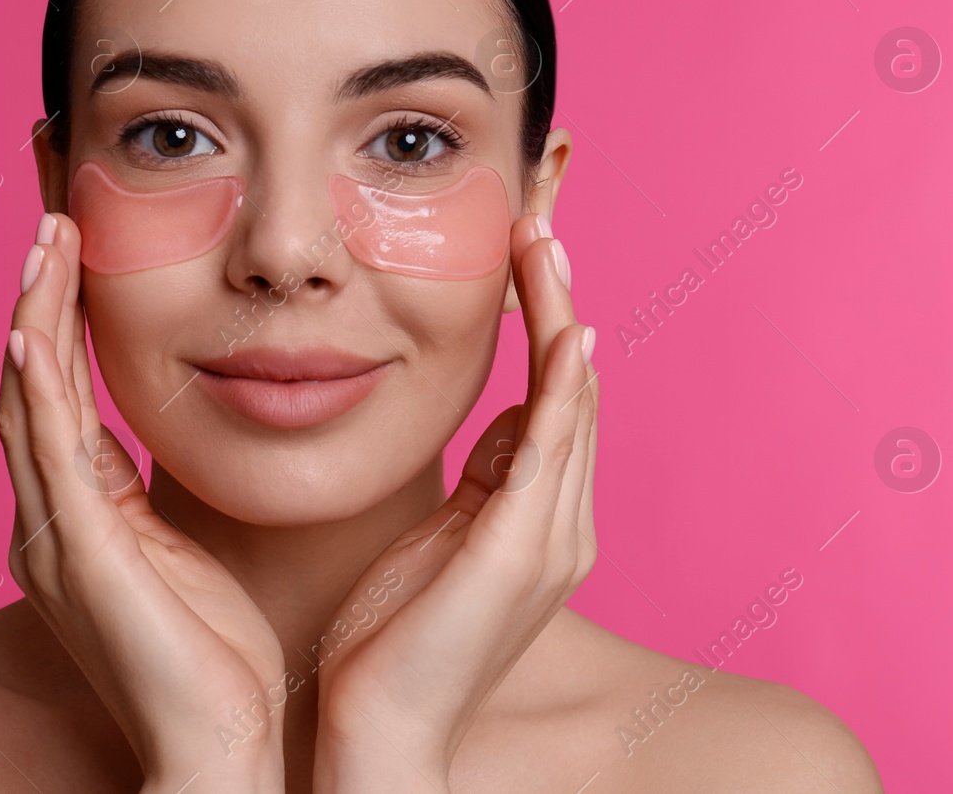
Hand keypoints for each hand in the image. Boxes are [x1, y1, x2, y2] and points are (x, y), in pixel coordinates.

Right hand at [0, 212, 287, 792]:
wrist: (218, 743)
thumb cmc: (214, 655)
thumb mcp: (182, 547)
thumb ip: (157, 490)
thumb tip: (166, 430)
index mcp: (78, 518)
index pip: (55, 398)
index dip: (56, 323)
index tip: (72, 251)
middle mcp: (49, 521)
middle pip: (27, 385)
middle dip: (36, 301)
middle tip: (51, 224)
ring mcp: (54, 536)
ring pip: (28, 403)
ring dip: (32, 319)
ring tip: (44, 246)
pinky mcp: (78, 552)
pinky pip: (49, 452)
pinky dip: (36, 388)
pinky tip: (30, 332)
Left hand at [309, 214, 598, 791]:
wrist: (377, 730)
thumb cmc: (390, 639)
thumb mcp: (439, 539)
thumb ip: (481, 482)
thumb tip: (503, 418)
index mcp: (540, 521)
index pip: (556, 401)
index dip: (547, 324)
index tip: (523, 254)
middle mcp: (563, 524)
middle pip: (575, 388)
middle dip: (559, 300)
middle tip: (538, 221)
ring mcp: (550, 539)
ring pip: (572, 403)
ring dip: (561, 316)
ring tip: (543, 242)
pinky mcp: (520, 552)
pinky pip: (553, 448)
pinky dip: (563, 386)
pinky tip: (564, 331)